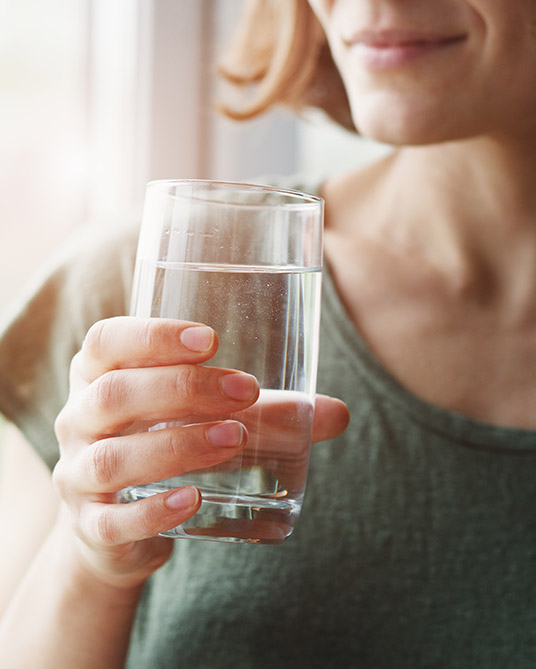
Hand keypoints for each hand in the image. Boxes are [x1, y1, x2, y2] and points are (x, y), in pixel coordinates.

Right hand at [53, 317, 348, 588]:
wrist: (119, 526)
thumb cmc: (165, 445)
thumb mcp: (203, 418)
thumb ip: (266, 412)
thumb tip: (338, 413)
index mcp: (99, 377)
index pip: (106, 342)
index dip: (151, 336)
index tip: (211, 339)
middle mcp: (78, 420)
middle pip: (112, 395)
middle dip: (180, 389)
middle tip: (243, 390)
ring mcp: (78, 476)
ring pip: (112, 458)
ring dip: (175, 445)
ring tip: (233, 439)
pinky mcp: (92, 526)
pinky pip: (112, 520)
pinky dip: (153, 511)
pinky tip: (194, 500)